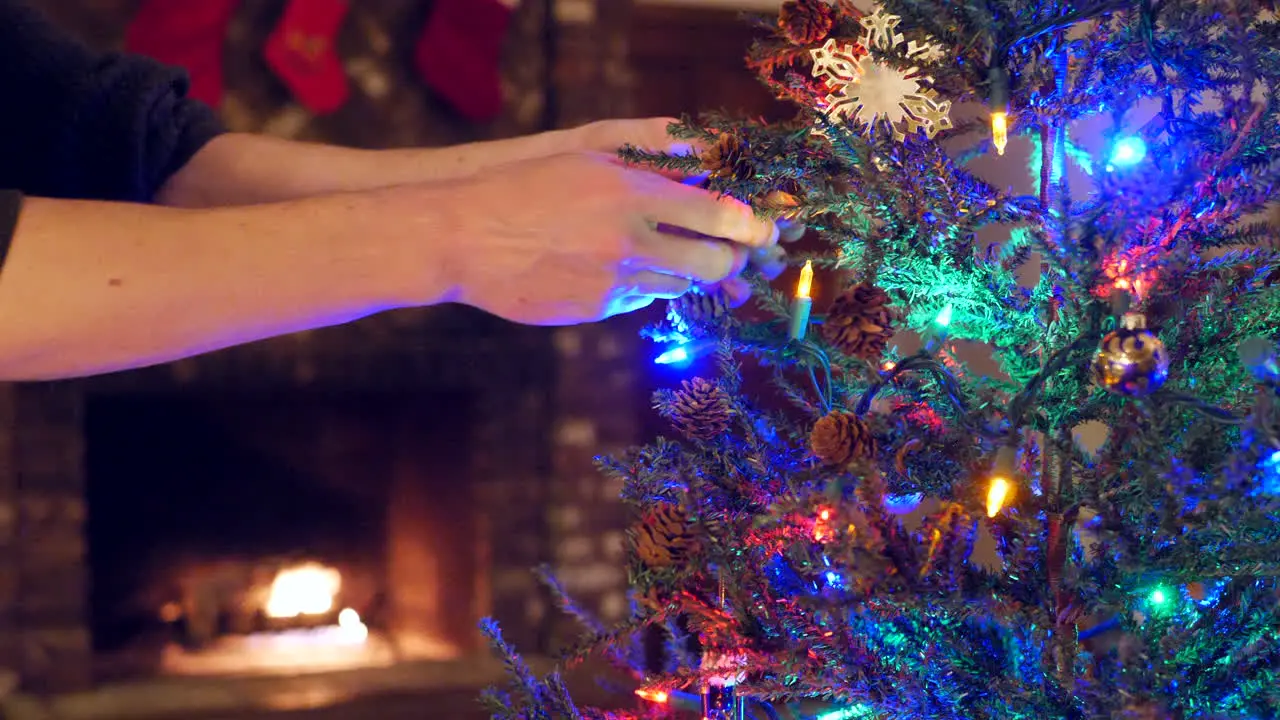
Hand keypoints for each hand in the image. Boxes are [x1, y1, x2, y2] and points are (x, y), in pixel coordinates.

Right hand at [430, 152, 777, 324]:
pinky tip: (622, 267)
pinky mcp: (597, 310)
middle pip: (716, 262)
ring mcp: (614, 282)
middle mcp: (630, 242)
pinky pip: (643, 300)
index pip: (721, 214)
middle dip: (735, 258)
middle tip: (734, 250)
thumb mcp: (589, 155)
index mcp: (631, 194)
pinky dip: (647, 284)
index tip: (765, 224)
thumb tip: (707, 159)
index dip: (755, 223)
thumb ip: (652, 157)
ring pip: (683, 284)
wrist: (462, 237)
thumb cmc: (526, 186)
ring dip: (690, 270)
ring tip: (674, 253)